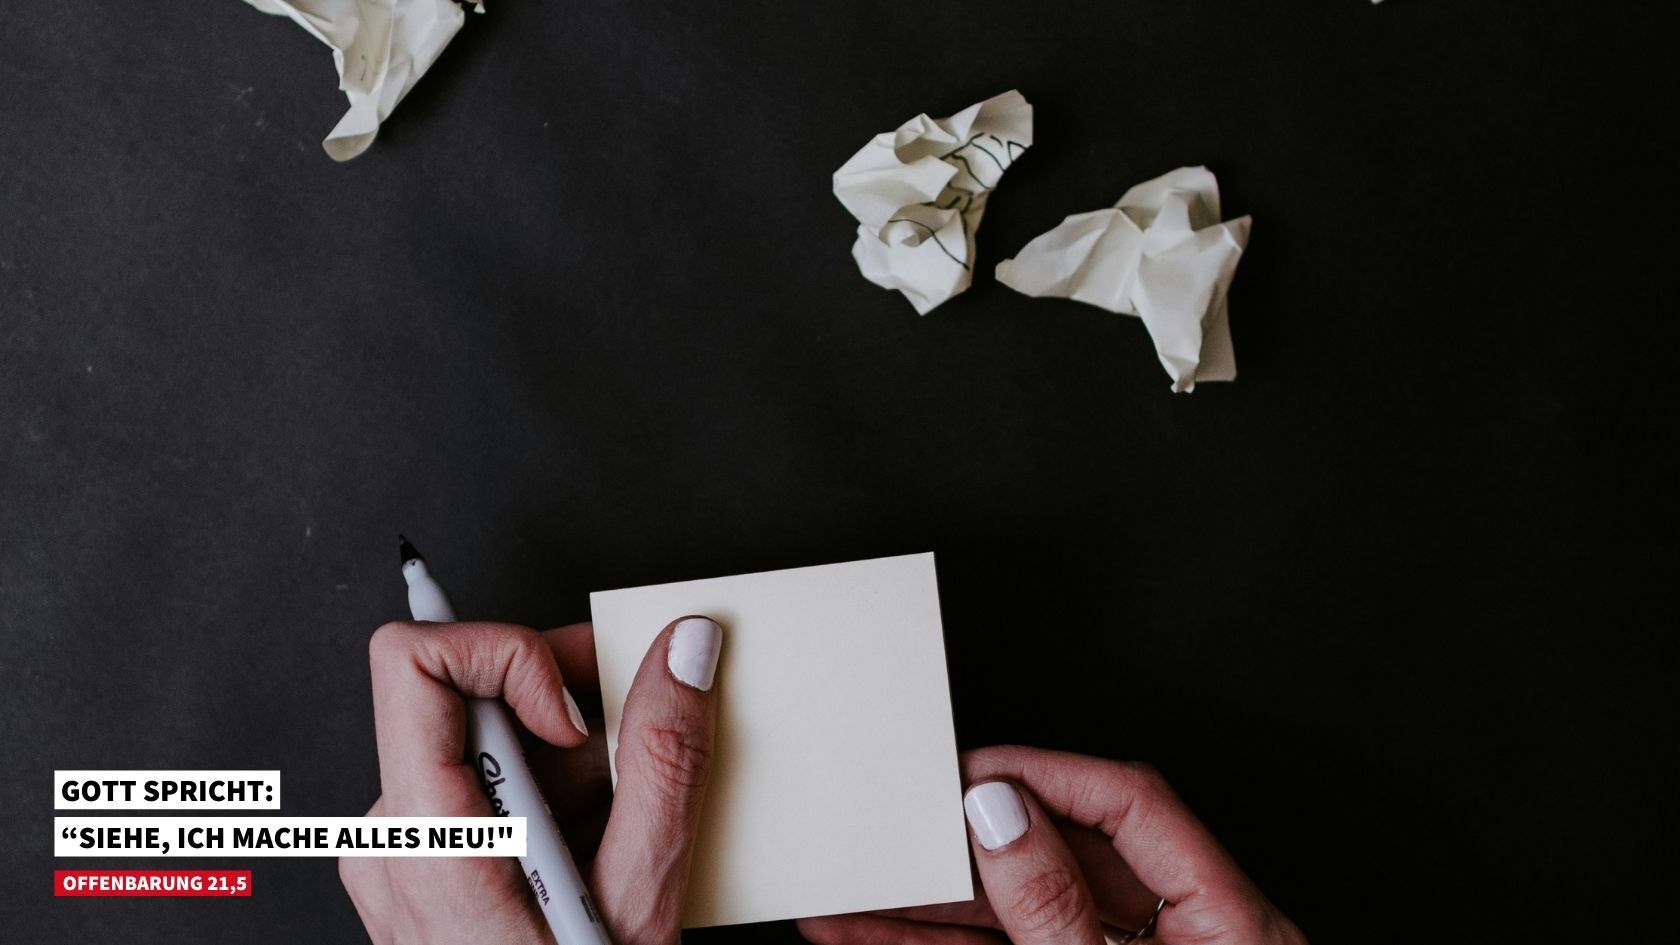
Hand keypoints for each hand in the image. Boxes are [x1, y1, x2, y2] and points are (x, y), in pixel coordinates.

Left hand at [339, 616, 723, 944]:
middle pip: (467, 697)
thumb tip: (683, 654)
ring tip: (619, 832)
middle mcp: (389, 837)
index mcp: (423, 839)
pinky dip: (549, 796)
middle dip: (567, 713)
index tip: (575, 710)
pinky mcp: (417, 865)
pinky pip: (480, 785)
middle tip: (634, 752)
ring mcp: (398, 854)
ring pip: (483, 741)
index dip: (509, 654)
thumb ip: (664, 764)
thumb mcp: (639, 898)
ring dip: (569, 764)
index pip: (416, 661)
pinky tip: (592, 853)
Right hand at [799, 746, 1304, 944]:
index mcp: (1228, 922)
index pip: (1129, 803)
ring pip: (1025, 916)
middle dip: (968, 847)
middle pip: (1067, 855)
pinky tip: (885, 941)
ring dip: (937, 910)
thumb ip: (1054, 910)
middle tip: (895, 834)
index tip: (965, 773)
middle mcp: (1184, 939)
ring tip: (857, 901)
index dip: (1043, 773)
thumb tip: (1003, 817)